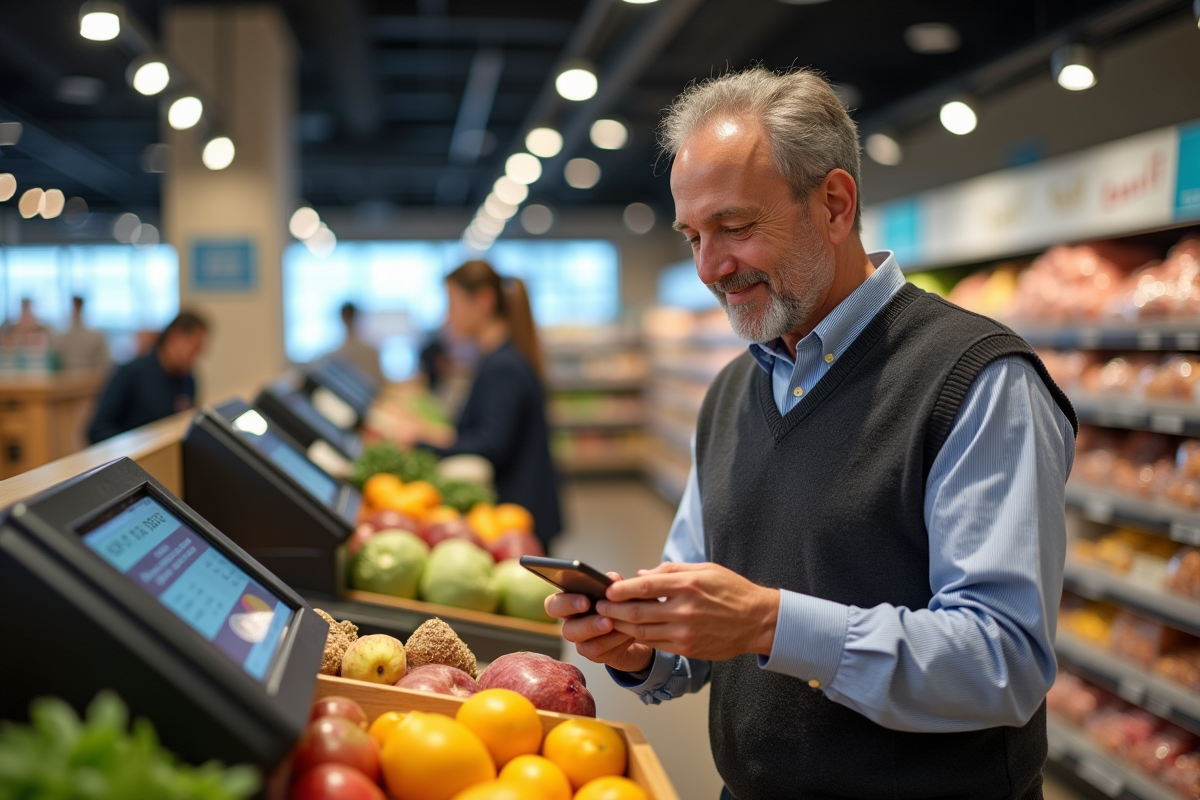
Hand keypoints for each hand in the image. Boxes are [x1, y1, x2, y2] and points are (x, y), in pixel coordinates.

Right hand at [544, 572, 654, 673]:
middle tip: (599, 616)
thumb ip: (613, 584)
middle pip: (565, 628)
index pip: (553, 604)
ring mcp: (581, 640)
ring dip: (595, 629)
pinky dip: (613, 639)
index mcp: (569, 603)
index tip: (586, 600)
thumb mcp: (617, 591)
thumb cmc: (619, 603)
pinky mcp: (593, 653)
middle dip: (584, 622)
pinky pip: (597, 649)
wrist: (635, 627)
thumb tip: (612, 578)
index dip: (566, 603)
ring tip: (611, 623)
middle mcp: (571, 623)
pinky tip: (625, 632)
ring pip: (579, 641)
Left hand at [596, 562, 779, 661]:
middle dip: (613, 611)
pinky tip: (629, 632)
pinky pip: (655, 644)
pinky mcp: (687, 648)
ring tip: (608, 620)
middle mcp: (685, 609)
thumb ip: (671, 571)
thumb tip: (641, 576)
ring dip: (621, 626)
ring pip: (642, 631)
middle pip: (638, 612)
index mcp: (688, 585)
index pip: (645, 587)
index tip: (607, 590)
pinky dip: (639, 638)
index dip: (621, 589)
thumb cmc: (731, 590)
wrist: (758, 621)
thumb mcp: (705, 569)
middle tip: (599, 607)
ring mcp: (685, 632)